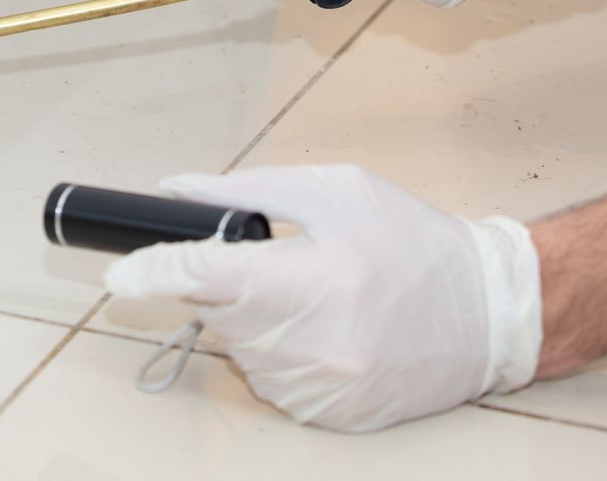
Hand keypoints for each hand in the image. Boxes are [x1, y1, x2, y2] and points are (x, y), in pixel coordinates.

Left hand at [104, 165, 541, 432]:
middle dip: (225, 286)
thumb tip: (177, 191)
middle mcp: (317, 345)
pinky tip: (324, 330)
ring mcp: (324, 390)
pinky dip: (280, 354)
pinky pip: (272, 383)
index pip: (207, 279)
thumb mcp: (336, 191)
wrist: (490, 312)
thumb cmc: (413, 243)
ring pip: (240, 351)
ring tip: (314, 296)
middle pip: (218, 315)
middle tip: (274, 264)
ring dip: (254, 322)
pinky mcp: (332, 418)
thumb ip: (248, 189)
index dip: (153, 272)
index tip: (117, 274)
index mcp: (317, 279)